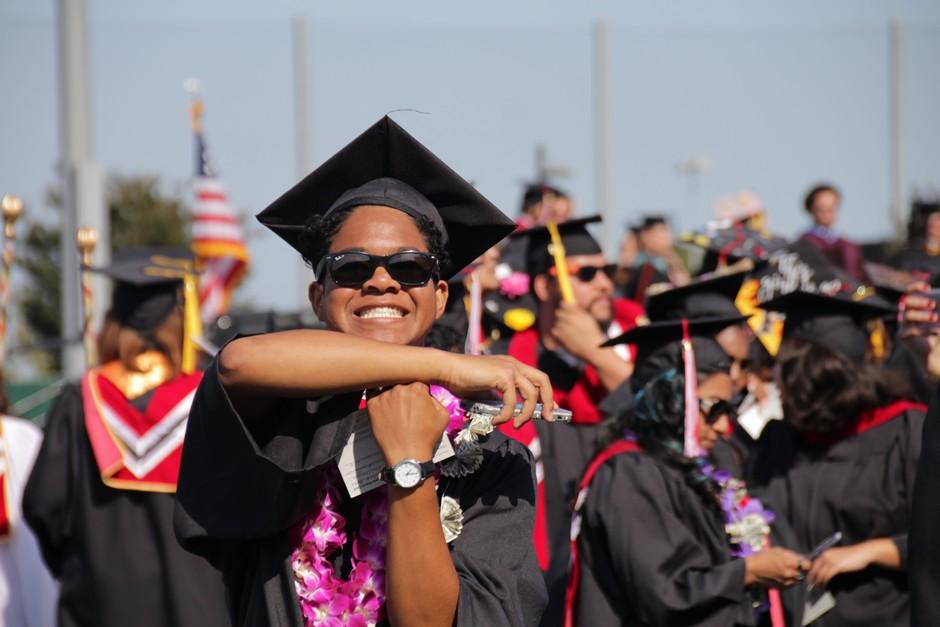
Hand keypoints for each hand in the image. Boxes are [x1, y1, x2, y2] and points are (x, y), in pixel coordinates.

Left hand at [367, 383, 449, 465]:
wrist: (408, 455)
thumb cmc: (426, 437)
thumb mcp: (443, 415)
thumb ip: (436, 398)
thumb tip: (427, 394)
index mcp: (418, 388)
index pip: (417, 382)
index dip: (418, 392)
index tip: (417, 401)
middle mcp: (400, 388)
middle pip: (402, 384)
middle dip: (404, 393)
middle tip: (405, 407)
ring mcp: (385, 396)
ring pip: (388, 388)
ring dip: (391, 396)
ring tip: (395, 411)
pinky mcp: (372, 404)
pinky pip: (373, 394)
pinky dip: (378, 399)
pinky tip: (383, 409)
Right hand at [436, 353, 553, 427]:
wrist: (446, 370)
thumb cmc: (461, 379)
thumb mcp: (486, 391)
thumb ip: (500, 398)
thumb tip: (510, 414)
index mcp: (511, 365)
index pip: (537, 378)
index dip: (546, 394)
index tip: (549, 410)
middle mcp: (513, 364)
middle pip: (543, 381)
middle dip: (548, 402)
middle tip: (549, 419)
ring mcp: (510, 368)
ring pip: (531, 395)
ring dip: (527, 414)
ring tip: (515, 425)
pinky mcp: (503, 376)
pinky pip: (513, 403)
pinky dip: (506, 415)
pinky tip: (496, 420)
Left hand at [550, 301, 606, 361]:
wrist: (593, 349)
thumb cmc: (592, 334)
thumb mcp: (588, 319)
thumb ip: (578, 310)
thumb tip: (571, 301)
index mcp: (579, 314)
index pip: (565, 304)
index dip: (564, 305)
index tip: (564, 307)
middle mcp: (571, 320)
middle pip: (558, 312)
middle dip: (561, 314)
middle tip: (565, 318)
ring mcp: (566, 328)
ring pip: (557, 322)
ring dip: (560, 323)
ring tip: (568, 328)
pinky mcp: (562, 337)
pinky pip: (555, 330)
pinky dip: (558, 331)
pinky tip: (565, 334)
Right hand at [744, 547, 809, 587]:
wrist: (753, 569)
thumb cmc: (764, 556)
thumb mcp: (777, 550)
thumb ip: (791, 554)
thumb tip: (800, 557)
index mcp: (790, 562)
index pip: (807, 565)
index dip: (806, 563)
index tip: (803, 561)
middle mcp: (791, 573)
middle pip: (804, 573)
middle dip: (801, 569)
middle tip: (795, 566)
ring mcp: (788, 581)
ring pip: (798, 579)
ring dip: (796, 575)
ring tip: (789, 571)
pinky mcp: (784, 587)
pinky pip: (792, 584)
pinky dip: (791, 580)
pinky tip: (784, 576)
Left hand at [808, 543, 875, 586]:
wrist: (862, 553)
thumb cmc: (852, 555)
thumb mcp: (837, 557)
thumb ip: (830, 562)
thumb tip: (825, 570)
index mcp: (825, 552)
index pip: (814, 562)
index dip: (811, 571)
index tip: (810, 578)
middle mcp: (826, 555)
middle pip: (814, 568)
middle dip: (812, 577)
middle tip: (811, 584)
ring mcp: (831, 560)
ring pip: (820, 573)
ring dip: (817, 581)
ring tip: (817, 587)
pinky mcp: (837, 566)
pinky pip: (827, 575)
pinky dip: (824, 581)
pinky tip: (824, 585)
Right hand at [898, 282, 939, 376]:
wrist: (936, 353)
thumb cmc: (939, 333)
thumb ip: (939, 308)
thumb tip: (937, 301)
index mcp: (914, 306)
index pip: (909, 292)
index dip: (915, 287)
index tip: (928, 287)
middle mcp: (906, 314)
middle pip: (906, 302)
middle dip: (919, 301)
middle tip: (933, 304)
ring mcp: (903, 325)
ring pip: (908, 315)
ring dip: (923, 315)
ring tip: (937, 318)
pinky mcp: (903, 336)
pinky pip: (912, 330)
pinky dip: (926, 329)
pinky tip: (936, 331)